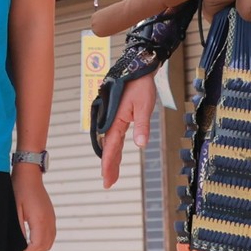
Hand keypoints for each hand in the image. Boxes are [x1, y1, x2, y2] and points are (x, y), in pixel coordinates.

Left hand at [13, 166, 55, 250]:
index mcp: (40, 220)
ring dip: (40, 247)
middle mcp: (49, 220)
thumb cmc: (21, 189)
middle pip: (45, 246)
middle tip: (22, 250)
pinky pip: (52, 234)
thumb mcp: (16, 210)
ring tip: (27, 245)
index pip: (37, 246)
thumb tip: (20, 244)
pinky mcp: (51, 215)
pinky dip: (45, 240)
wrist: (29, 175)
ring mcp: (52, 217)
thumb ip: (19, 229)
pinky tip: (35, 238)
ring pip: (50, 241)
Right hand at [100, 73, 155, 188]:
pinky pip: (114, 133)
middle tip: (108, 183)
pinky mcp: (116, 113)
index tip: (106, 179)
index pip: (111, 146)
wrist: (138, 67)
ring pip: (110, 141)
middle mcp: (110, 118)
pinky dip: (114, 146)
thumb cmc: (141, 84)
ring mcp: (112, 116)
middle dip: (109, 165)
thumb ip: (142, 125)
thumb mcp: (144, 105)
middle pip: (108, 146)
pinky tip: (116, 153)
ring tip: (112, 174)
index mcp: (115, 118)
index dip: (109, 164)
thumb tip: (141, 144)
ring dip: (112, 157)